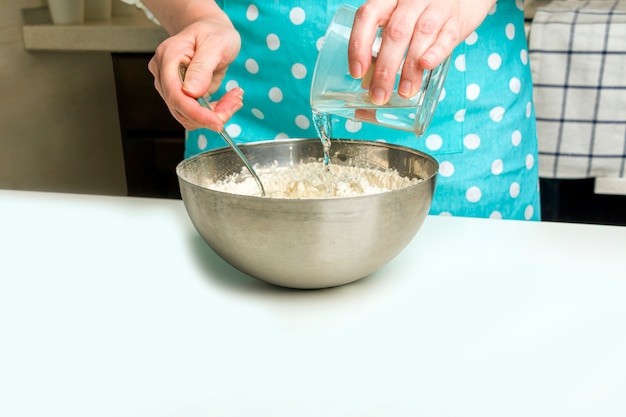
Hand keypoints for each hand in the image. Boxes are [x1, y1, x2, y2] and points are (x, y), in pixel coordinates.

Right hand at [148, 18, 242, 131]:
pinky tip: (228, 100)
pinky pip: (195, 113)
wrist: (211, 31)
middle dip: (211, 114)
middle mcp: (163, 74)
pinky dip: (213, 113)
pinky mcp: (180, 95)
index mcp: (168, 57)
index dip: (196, 113)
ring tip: (234, 98)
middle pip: (181, 109)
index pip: (175, 94)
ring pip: (188, 116)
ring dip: (214, 114)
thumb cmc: (214, 32)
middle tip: (236, 101)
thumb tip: (191, 92)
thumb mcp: (215, 44)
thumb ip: (203, 67)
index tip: (218, 122)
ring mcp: (170, 86)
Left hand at [348, 0, 495, 103]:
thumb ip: (384, 45)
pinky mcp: (457, 18)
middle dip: (385, 69)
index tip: (357, 73)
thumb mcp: (398, 18)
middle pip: (395, 33)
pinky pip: (447, 35)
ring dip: (410, 68)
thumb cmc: (421, 10)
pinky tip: (426, 66)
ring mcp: (436, 6)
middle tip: (379, 95)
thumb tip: (368, 82)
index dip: (359, 44)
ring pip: (421, 35)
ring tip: (404, 92)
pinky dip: (436, 52)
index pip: (367, 16)